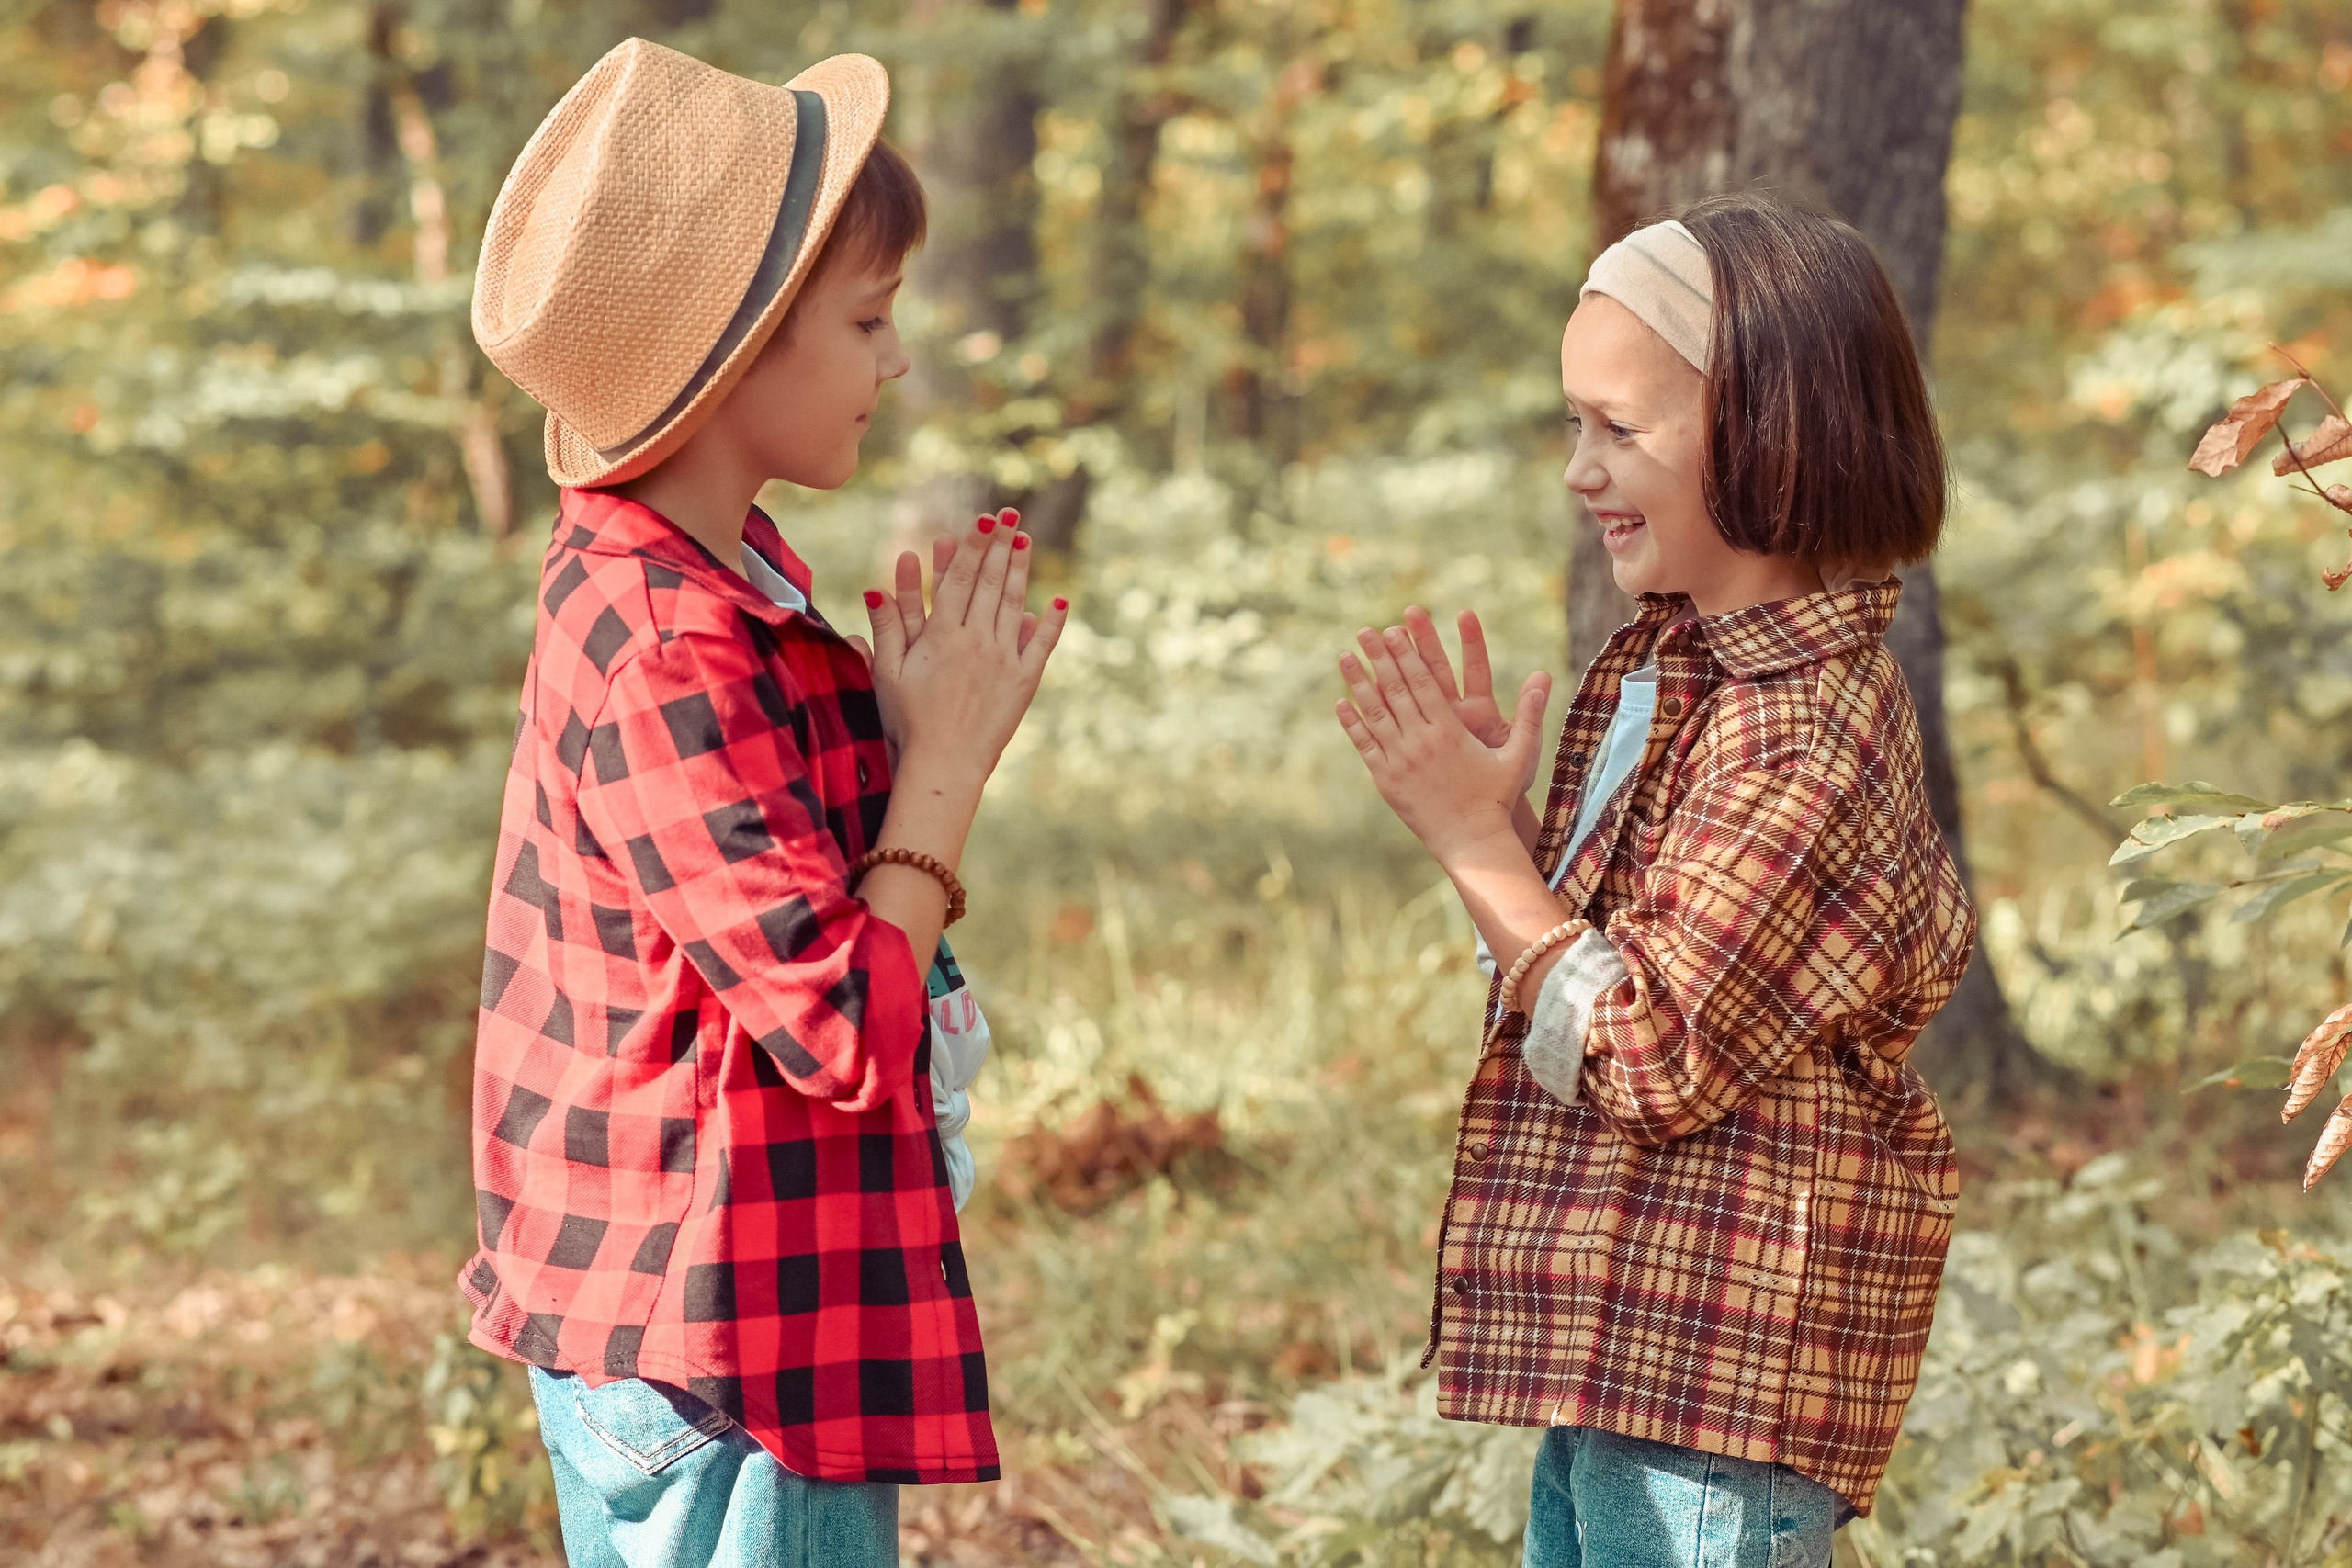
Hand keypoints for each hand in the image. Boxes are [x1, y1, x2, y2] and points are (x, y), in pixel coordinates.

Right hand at [858, 508, 1067, 794]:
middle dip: (999, 546)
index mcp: (943, 635)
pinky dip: (1050, 622)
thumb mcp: (888, 674)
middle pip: (989, 583)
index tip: (983, 521)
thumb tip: (874, 588)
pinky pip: (1041, 645)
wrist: (945, 763)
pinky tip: (1057, 602)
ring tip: (1025, 541)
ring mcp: (1003, 659)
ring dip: (1021, 571)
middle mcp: (977, 640)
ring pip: (1014, 604)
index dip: (971, 547)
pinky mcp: (1023, 682)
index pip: (958, 579)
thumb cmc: (908, 721)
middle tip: (1010, 514)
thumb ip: (886, 629)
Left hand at [1336, 623, 1549, 866]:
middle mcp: (1422, 741)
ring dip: (1358, 683)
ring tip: (1345, 657)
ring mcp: (1401, 760)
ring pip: (1376, 713)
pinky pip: (1366, 745)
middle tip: (1365, 631)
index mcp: (1451, 729)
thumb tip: (1544, 675)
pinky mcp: (1387, 780)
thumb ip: (1530, 714)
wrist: (1473, 841)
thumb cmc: (1498, 798)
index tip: (1392, 631)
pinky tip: (1341, 703)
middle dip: (1379, 658)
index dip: (1406, 654)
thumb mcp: (1520, 754)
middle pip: (1396, 690)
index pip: (1423, 683)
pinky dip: (1352, 723)